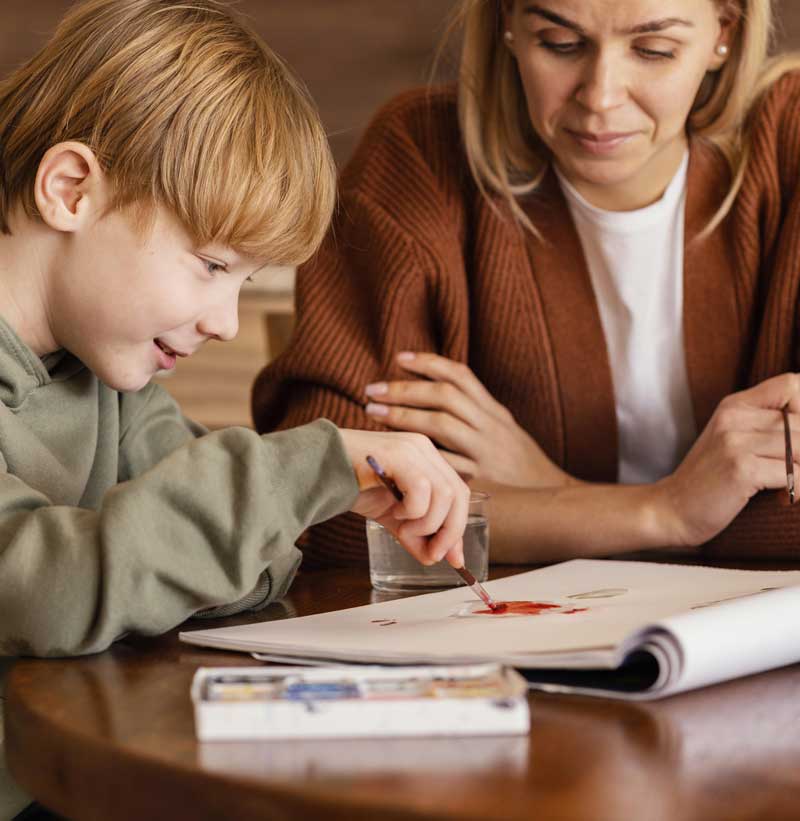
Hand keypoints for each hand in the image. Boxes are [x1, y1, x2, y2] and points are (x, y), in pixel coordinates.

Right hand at [338, 428, 469, 566]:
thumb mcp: (392, 514)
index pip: (458, 492)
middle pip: (458, 494)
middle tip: (432, 554)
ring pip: (444, 494)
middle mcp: (424, 448)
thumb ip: (416, 532)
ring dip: (428, 523)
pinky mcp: (399, 454)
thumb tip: (438, 557)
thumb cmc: (353, 486)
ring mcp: (412, 449)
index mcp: (426, 457)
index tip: (452, 557)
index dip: (458, 526)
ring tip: (402, 528)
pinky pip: (423, 489)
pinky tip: (394, 512)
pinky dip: (414, 511)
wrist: (316, 471)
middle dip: (449, 531)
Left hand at [363, 352, 568, 487]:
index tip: (398, 359)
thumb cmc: (518, 461)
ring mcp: (486, 453)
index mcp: (494, 411)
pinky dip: (420, 455)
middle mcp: (491, 426)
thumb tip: (437, 389)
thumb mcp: (503, 428)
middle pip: (444, 396)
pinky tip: (397, 450)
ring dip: (404, 416)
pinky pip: (446, 464)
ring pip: (442, 426)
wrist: (553, 496)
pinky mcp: (481, 480)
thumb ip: (475, 410)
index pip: (460, 375)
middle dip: (405, 390)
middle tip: (372, 390)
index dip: (428, 363)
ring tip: (374, 412)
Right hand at [656, 373, 799, 546]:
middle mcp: (733, 418)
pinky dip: (799, 489)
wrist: (672, 510)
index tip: (798, 436)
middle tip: (793, 470)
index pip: (790, 384)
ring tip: (791, 485)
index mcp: (734, 406)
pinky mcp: (740, 468)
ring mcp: (734, 442)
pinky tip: (784, 497)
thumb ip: (764, 426)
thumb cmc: (710, 480)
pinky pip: (794, 473)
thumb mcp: (731, 440)